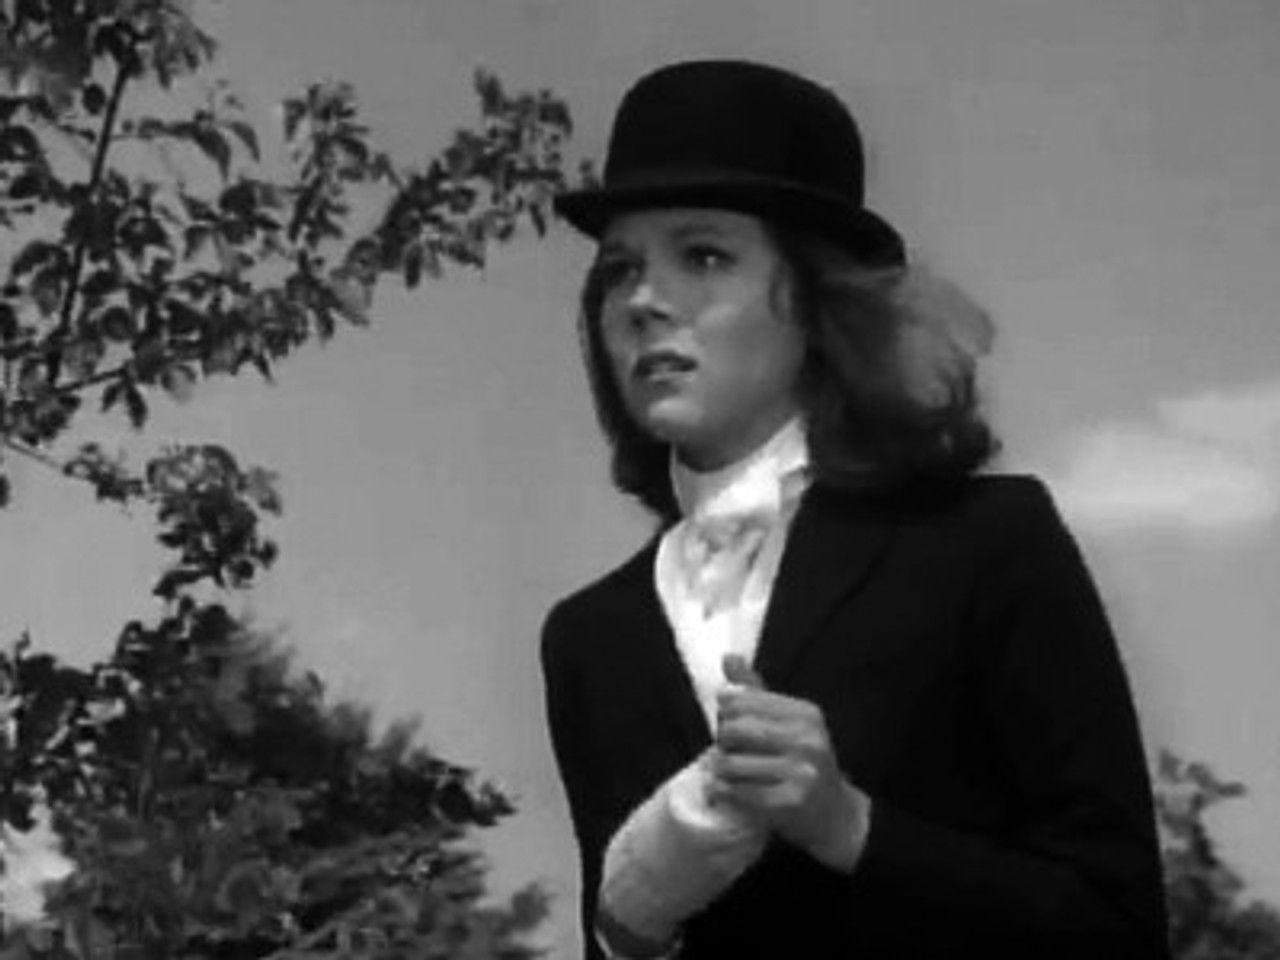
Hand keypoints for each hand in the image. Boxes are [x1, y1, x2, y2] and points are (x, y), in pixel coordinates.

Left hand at [709, 654, 870, 871]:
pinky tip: (723, 790)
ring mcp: (800, 773)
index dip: (725, 712)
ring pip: (732, 763)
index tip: (728, 723)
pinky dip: (723, 791)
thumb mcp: (788, 722)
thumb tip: (728, 657)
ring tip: (723, 772)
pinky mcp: (789, 803)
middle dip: (722, 741)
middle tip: (725, 750)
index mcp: (805, 714)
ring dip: (718, 770)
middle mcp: (807, 740)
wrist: (835, 815)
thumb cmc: (804, 764)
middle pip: (734, 729)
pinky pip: (738, 792)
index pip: (742, 700)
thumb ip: (756, 692)